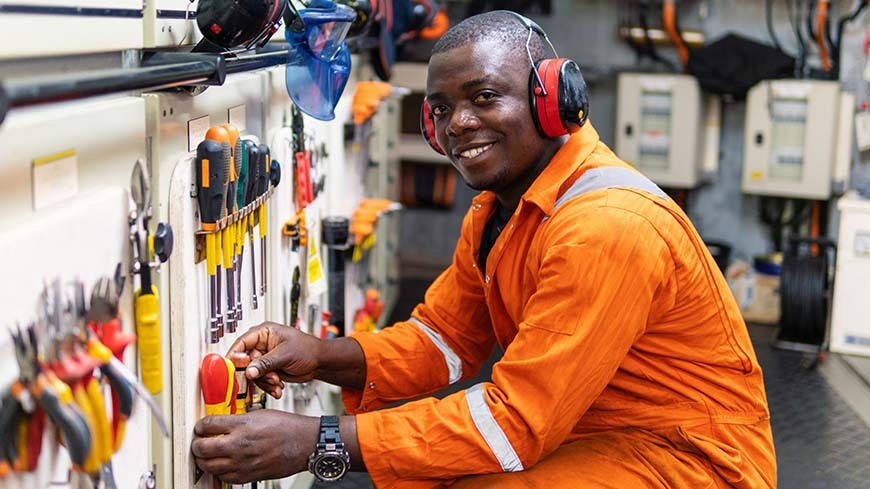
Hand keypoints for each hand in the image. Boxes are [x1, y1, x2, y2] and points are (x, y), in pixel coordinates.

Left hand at [191, 409, 318, 483]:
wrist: (305, 443)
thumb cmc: (288, 427)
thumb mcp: (260, 413)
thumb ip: (239, 419)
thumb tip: (223, 423)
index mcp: (243, 424)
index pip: (208, 425)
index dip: (200, 425)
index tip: (201, 427)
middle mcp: (240, 444)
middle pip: (202, 448)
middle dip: (197, 444)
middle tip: (198, 442)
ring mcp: (243, 462)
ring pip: (209, 466)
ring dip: (204, 460)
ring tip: (206, 455)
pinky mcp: (248, 476)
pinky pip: (224, 477)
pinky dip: (219, 471)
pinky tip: (222, 464)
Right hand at [227, 322, 322, 398]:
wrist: (320, 363)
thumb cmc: (308, 349)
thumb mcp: (285, 355)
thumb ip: (265, 363)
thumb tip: (249, 371)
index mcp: (263, 333)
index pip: (241, 343)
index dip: (236, 356)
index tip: (240, 368)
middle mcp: (261, 345)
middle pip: (245, 362)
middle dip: (258, 374)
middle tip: (270, 378)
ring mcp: (264, 359)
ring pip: (253, 374)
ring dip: (264, 382)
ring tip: (277, 384)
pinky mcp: (268, 370)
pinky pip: (260, 380)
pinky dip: (268, 386)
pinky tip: (278, 388)